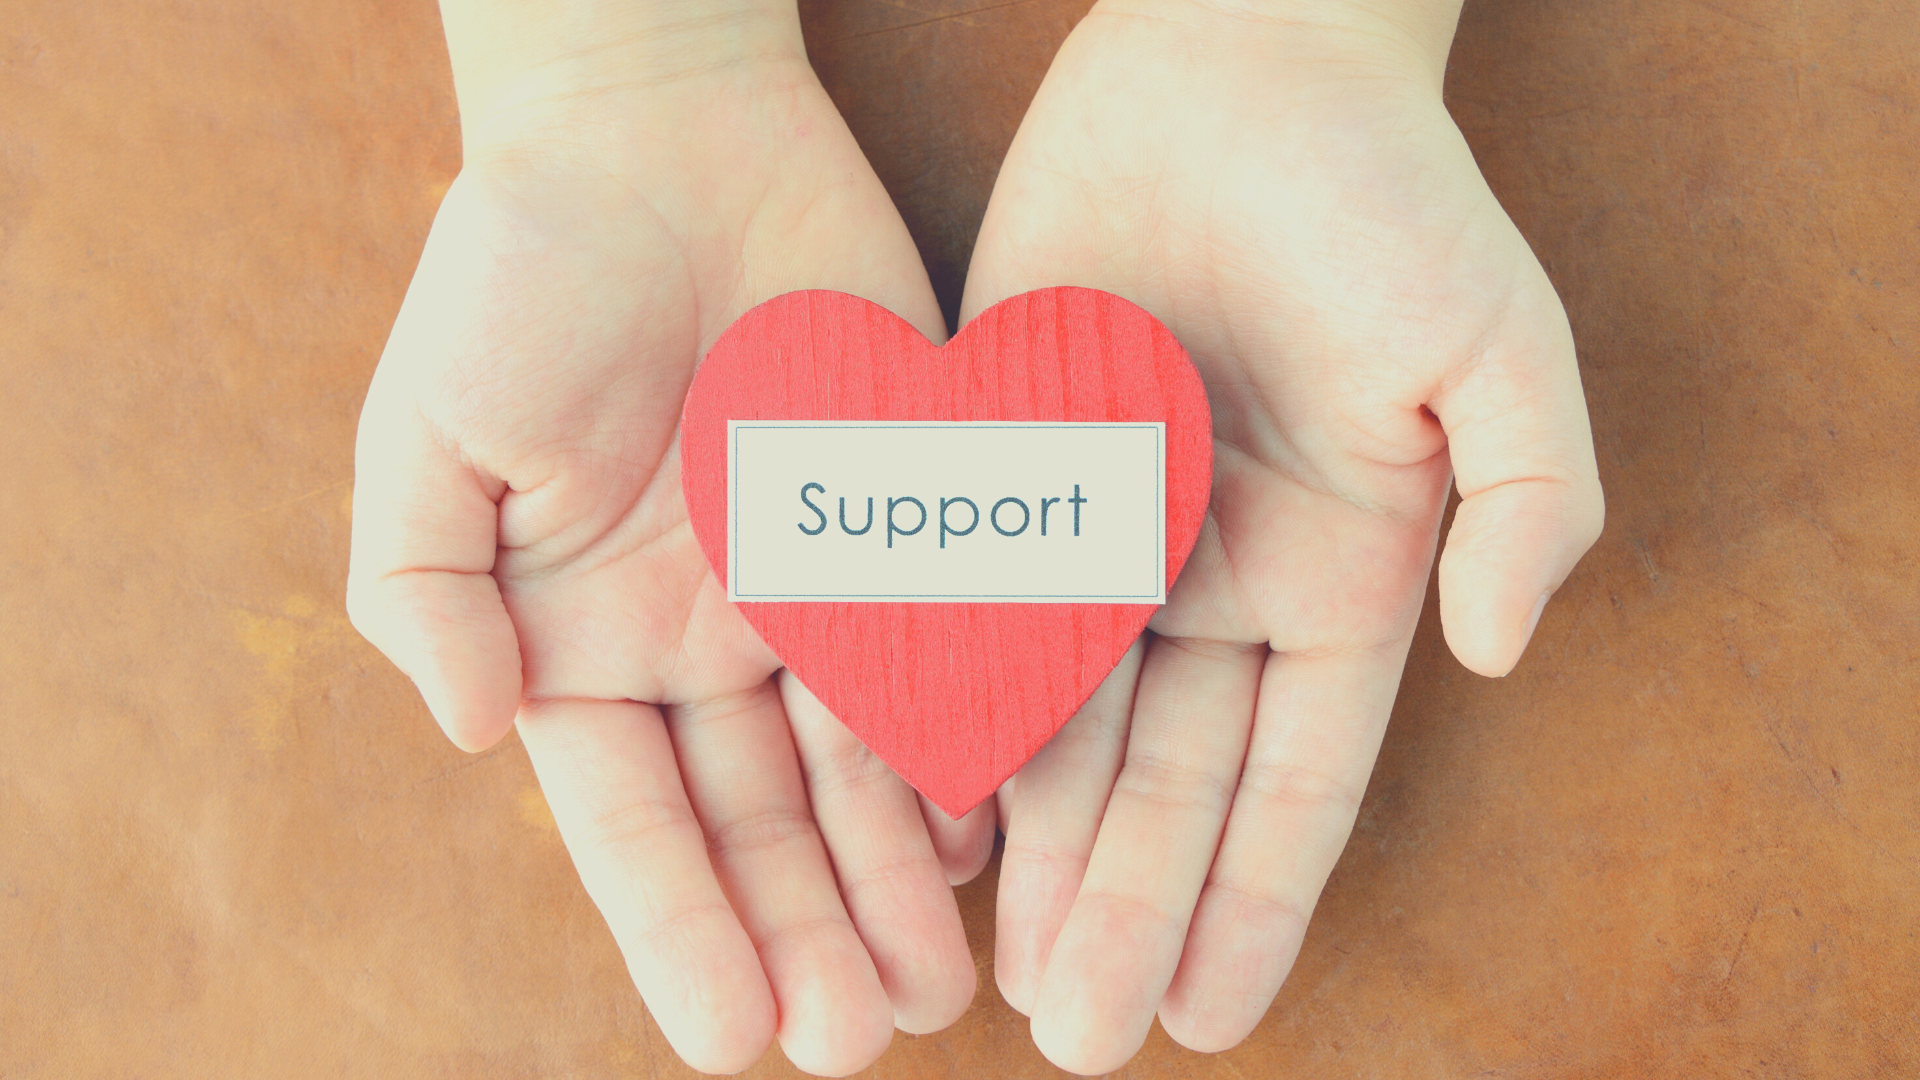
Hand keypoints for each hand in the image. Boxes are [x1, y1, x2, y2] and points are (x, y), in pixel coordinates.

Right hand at [346, 7, 992, 1072]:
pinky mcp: (898, 524)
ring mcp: (806, 590)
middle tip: (857, 1039)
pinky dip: (964, 749)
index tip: (731, 1033)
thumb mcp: (429, 437)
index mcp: (581, 646)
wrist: (659, 145)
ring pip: (860, 770)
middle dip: (805, 933)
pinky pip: (942, 657)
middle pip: (761, 821)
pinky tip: (988, 837)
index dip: (681, 927)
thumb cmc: (521, 277)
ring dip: (892, 884)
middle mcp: (700, 642)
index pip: (635, 820)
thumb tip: (472, 732)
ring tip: (934, 991)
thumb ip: (427, 593)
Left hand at [963, 2, 1604, 1070]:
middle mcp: (1217, 581)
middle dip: (1129, 906)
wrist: (1234, 67)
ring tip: (1003, 974)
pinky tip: (919, 811)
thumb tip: (1503, 650)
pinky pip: (969, 612)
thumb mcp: (1502, 346)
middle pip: (1166, 779)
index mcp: (1337, 578)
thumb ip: (1536, 502)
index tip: (1213, 1018)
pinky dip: (945, 712)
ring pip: (1060, 723)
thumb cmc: (1385, 196)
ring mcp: (1106, 532)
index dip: (1256, 898)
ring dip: (1036, 849)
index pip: (1296, 778)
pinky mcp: (1008, 468)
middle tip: (1083, 1035)